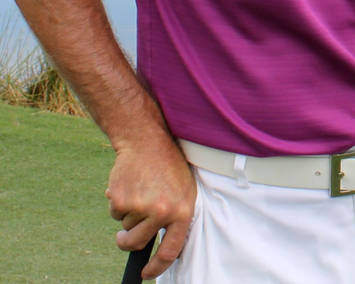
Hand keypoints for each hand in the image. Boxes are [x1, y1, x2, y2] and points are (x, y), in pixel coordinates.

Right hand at [106, 134, 196, 278]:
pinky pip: (115, 213)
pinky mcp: (121, 201)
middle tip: (123, 237)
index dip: (156, 268)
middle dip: (127, 242)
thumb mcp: (183, 190)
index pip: (170, 251)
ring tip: (138, 189)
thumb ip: (175, 217)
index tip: (146, 273)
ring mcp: (141, 207)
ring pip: (125, 227)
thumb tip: (163, 247)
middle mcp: (163, 212)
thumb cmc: (168, 165)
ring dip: (127, 215)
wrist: (147, 140)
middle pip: (137, 244)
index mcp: (182, 211)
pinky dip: (118, 202)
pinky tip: (129, 183)